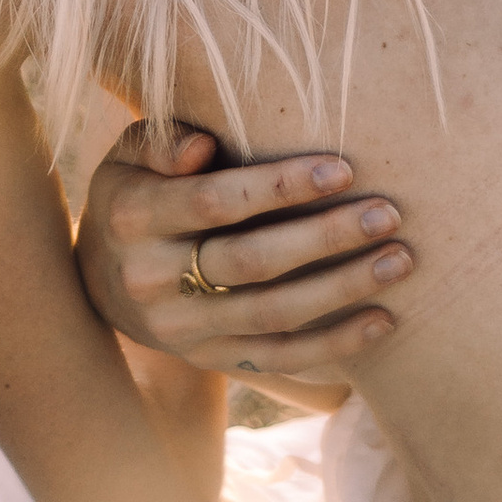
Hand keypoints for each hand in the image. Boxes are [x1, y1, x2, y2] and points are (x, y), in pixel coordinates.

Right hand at [74, 122, 411, 385]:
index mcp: (132, 217)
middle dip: (326, 236)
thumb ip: (164, 141)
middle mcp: (151, 279)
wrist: (100, 280)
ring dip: (343, 288)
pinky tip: (385, 320)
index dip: (279, 186)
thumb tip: (203, 145)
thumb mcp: (130, 154)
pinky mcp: (209, 360)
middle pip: (250, 262)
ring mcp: (181, 329)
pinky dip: (336, 343)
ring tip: (400, 260)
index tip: (342, 168)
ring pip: (272, 314)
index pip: (214, 201)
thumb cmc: (138, 191)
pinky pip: (279, 357)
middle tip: (388, 214)